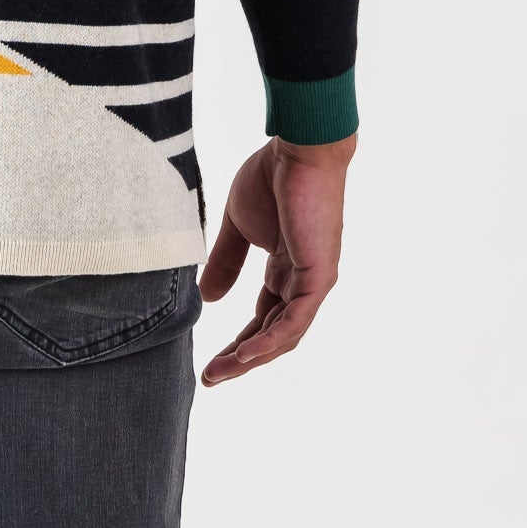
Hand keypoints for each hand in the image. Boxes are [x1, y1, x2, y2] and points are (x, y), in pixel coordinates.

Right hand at [198, 132, 355, 386]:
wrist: (299, 150)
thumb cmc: (271, 178)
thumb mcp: (238, 225)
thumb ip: (225, 260)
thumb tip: (207, 298)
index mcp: (285, 270)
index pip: (263, 317)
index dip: (237, 341)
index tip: (209, 361)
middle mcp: (302, 282)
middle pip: (272, 334)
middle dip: (241, 358)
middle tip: (211, 377)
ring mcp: (313, 282)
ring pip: (284, 335)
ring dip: (251, 358)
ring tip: (220, 372)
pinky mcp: (319, 277)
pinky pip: (295, 321)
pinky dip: (271, 341)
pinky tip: (246, 355)